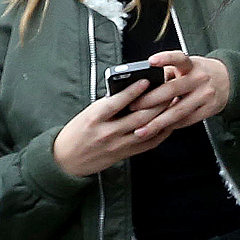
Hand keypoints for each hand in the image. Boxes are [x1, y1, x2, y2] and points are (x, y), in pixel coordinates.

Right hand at [51, 77, 178, 176]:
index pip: (117, 102)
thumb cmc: (77, 132)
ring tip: (173, 104)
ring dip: (162, 117)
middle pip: (138, 117)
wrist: (66, 159)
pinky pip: (147, 143)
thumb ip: (109, 104)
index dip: (133, 91)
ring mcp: (117, 145)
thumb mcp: (88, 113)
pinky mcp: (124, 154)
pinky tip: (168, 123)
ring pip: (146, 130)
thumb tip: (132, 90)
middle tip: (169, 90)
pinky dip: (160, 133)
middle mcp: (107, 132)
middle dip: (156, 103)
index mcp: (95, 118)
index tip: (146, 80)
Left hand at [127, 51, 229, 143]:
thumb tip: (144, 85)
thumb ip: (168, 74)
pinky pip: (186, 120)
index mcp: (191, 65)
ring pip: (177, 111)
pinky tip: (159, 130)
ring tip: (141, 130)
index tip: (151, 61)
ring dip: (157, 122)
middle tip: (133, 106)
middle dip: (149, 100)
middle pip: (171, 90)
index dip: (165, 58)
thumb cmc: (200, 73)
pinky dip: (171, 126)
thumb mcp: (187, 67)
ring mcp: (205, 95)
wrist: (227, 80)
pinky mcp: (209, 109)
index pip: (179, 58)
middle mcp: (199, 78)